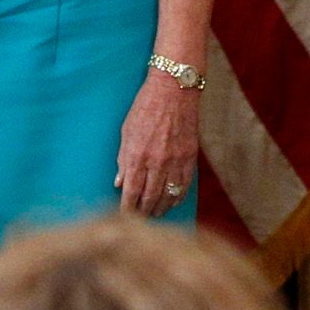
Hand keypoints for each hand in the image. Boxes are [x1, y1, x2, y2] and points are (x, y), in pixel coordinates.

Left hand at [115, 71, 201, 216]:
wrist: (175, 90)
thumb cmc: (146, 107)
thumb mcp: (126, 131)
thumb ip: (123, 159)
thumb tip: (119, 183)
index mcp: (138, 155)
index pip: (132, 192)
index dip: (128, 208)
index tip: (124, 216)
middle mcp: (157, 162)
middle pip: (150, 197)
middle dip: (143, 212)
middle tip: (138, 220)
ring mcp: (176, 161)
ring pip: (168, 195)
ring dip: (160, 208)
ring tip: (153, 214)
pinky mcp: (190, 158)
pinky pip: (184, 185)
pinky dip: (177, 198)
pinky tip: (171, 203)